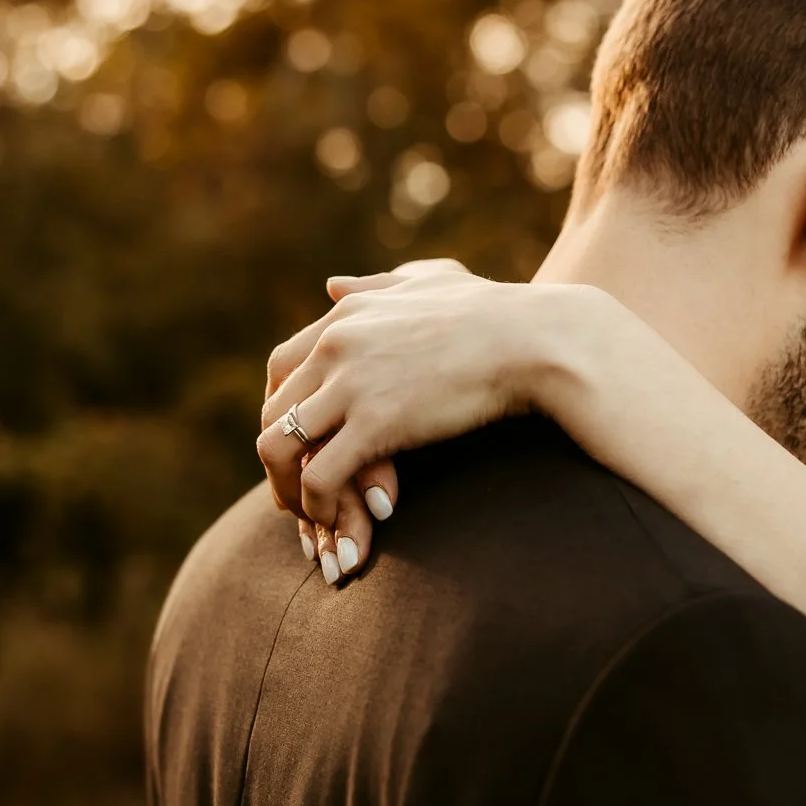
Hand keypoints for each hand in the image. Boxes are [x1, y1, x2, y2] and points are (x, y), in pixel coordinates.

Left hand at [258, 260, 563, 579]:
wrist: (533, 338)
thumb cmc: (497, 312)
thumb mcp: (428, 282)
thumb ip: (377, 285)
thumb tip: (332, 284)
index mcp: (346, 313)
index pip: (281, 368)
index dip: (283, 411)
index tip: (302, 445)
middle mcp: (335, 343)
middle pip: (273, 411)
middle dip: (280, 459)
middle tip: (299, 493)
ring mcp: (351, 383)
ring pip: (278, 446)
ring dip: (289, 490)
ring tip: (315, 517)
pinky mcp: (376, 423)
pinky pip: (318, 477)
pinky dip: (319, 507)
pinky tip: (344, 523)